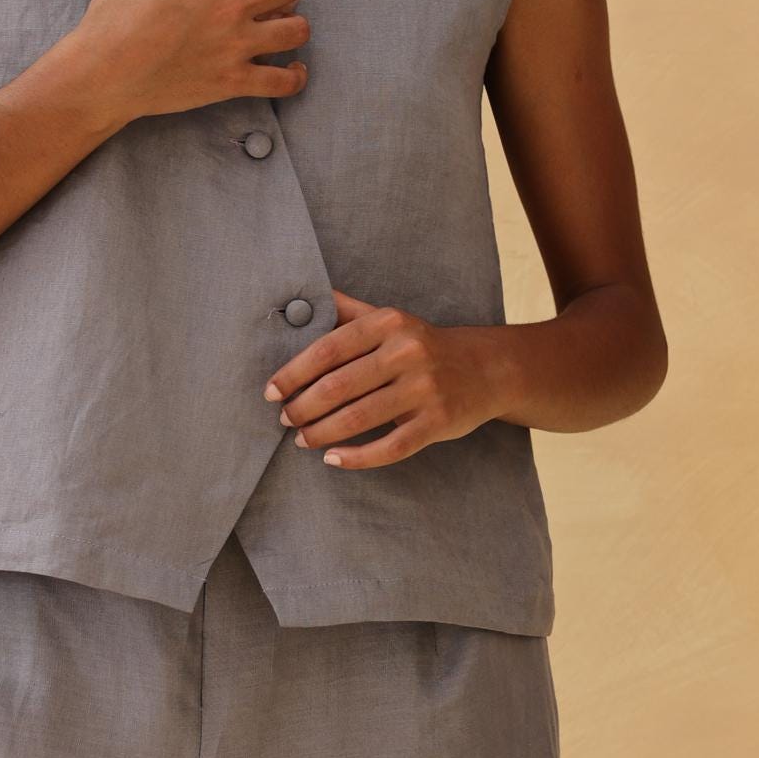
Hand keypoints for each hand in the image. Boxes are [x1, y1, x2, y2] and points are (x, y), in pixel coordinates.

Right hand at [70, 0, 310, 123]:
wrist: (102, 76)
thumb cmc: (110, 20)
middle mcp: (231, 6)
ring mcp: (236, 47)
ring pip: (297, 30)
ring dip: (294, 24)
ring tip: (283, 25)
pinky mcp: (233, 82)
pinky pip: (284, 82)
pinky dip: (295, 76)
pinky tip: (293, 69)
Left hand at [263, 288, 500, 467]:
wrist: (487, 368)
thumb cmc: (424, 345)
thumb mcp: (389, 319)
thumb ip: (346, 310)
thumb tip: (299, 298)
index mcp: (389, 324)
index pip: (327, 349)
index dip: (293, 373)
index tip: (271, 392)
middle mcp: (407, 353)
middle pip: (337, 387)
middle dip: (301, 407)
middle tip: (284, 419)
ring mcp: (424, 389)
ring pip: (357, 419)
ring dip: (320, 433)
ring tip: (302, 440)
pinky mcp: (437, 423)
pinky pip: (389, 448)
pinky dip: (356, 457)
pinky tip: (333, 459)